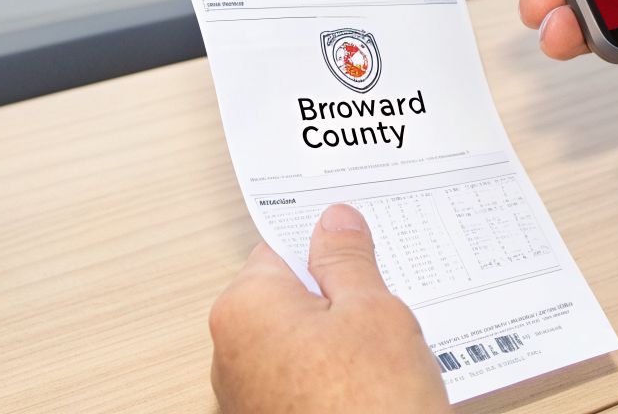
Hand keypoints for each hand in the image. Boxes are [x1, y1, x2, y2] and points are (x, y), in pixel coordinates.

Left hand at [208, 204, 447, 413]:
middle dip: (336, 300)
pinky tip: (374, 391)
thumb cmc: (372, 407)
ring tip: (386, 360)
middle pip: (288, 300)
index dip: (327, 247)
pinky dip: (334, 381)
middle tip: (385, 308)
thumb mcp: (374, 311)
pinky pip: (301, 384)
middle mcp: (230, 354)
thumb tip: (334, 222)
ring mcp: (246, 399)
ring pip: (298, 345)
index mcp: (245, 309)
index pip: (281, 250)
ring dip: (339, 345)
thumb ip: (348, 260)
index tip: (359, 245)